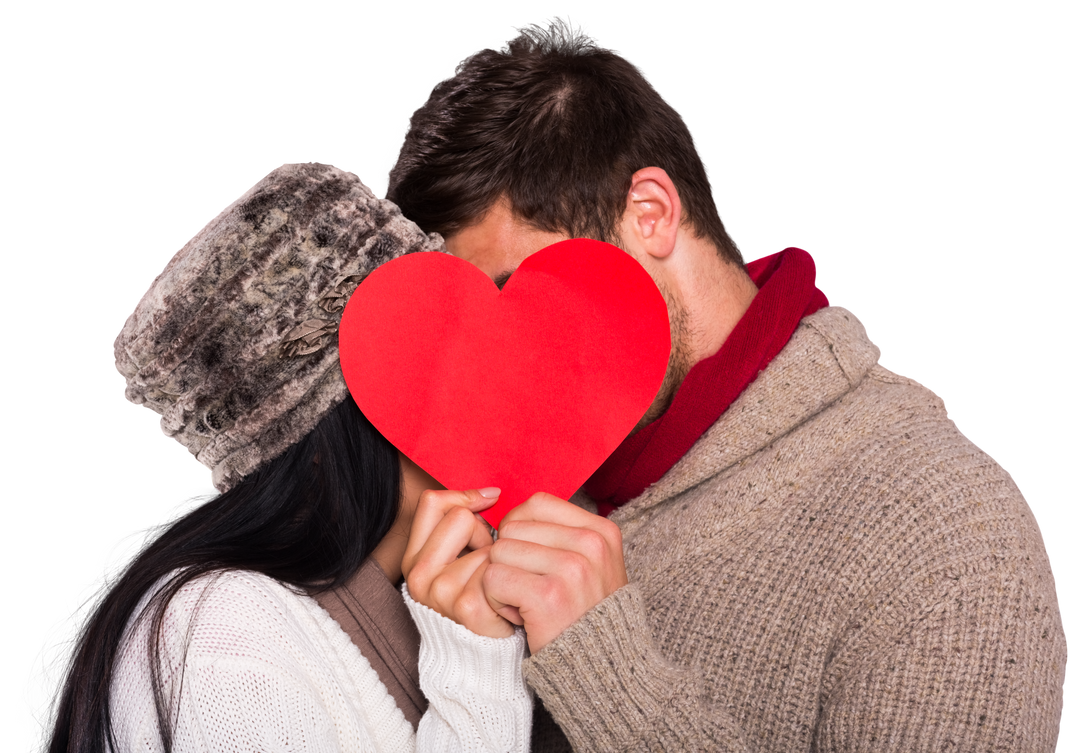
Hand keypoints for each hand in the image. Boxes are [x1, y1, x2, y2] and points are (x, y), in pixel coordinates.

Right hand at [402, 488, 514, 638]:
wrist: (486, 653)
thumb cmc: (481, 596)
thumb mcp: (461, 556)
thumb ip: (464, 523)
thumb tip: (492, 493)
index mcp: (413, 559)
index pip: (433, 502)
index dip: (464, 497)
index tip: (488, 502)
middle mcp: (419, 576)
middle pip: (460, 518)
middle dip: (484, 533)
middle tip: (488, 561)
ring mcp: (440, 593)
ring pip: (485, 545)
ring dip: (500, 561)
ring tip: (498, 586)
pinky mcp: (466, 608)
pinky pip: (497, 570)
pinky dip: (509, 579)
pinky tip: (506, 600)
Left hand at [483, 492, 627, 652]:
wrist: (603, 670)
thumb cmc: (586, 615)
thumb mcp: (591, 564)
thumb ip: (559, 534)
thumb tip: (509, 512)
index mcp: (601, 530)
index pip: (536, 504)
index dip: (520, 530)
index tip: (530, 560)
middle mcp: (590, 544)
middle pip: (512, 527)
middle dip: (510, 559)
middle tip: (532, 590)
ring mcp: (571, 568)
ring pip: (499, 551)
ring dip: (502, 581)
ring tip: (528, 604)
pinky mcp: (547, 595)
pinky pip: (493, 578)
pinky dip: (497, 601)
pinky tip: (521, 617)